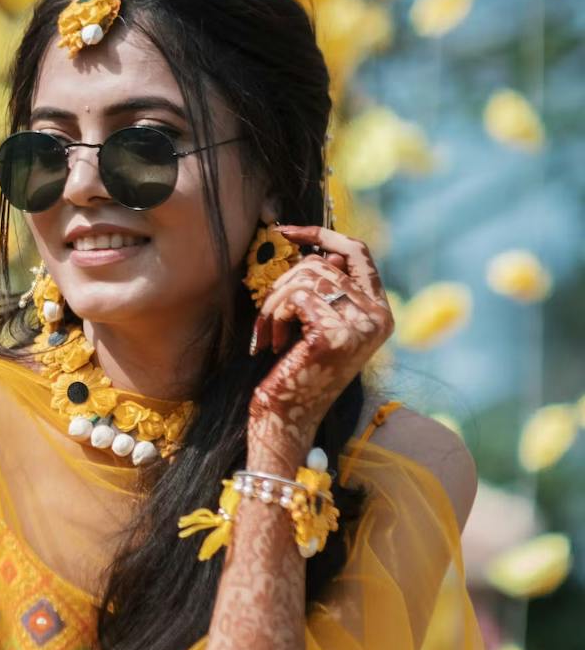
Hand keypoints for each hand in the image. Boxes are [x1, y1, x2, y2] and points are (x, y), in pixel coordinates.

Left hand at [249, 226, 392, 446]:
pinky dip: (274, 316)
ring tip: (270, 334)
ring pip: (306, 278)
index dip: (322, 236)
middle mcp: (378, 317)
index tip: (287, 232)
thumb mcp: (317, 324)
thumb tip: (323, 251)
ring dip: (275, 303)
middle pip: (322, 264)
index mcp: (379, 312)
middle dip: (284, 285)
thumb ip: (327, 288)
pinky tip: (273, 345)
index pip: (358, 252)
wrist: (286, 418)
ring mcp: (360, 326)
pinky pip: (295, 298)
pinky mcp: (334, 335)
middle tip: (270, 319)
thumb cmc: (296, 370)